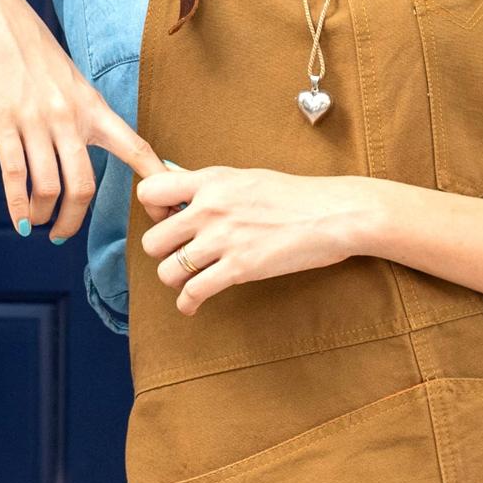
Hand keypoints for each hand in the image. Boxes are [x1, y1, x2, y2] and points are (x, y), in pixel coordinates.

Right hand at [0, 0, 159, 239]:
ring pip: (49, 187)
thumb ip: (83, 113)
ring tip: (37, 223)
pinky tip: (19, 221)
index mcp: (92, 106)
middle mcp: (69, 116)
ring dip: (43, 216)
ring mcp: (36, 120)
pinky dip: (18, 206)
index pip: (135, 148)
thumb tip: (95, 144)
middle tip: (62, 234)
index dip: (154, 181)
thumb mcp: (69, 79)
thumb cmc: (31, 50)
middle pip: (84, 185)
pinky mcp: (2, 121)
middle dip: (73, 219)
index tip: (164, 211)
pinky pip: (14, 175)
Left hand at [137, 163, 378, 313]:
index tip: (169, 219)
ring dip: (175, 280)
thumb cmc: (294, 195)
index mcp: (210, 181)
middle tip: (182, 254)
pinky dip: (188, 304)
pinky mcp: (239, 268)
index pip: (150, 192)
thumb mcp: (246, 177)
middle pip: (152, 240)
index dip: (153, 210)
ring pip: (167, 271)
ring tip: (188, 280)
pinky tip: (192, 305)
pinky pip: (193, 292)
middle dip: (163, 252)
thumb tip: (178, 188)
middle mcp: (210, 208)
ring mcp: (223, 239)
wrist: (333, 214)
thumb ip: (210, 185)